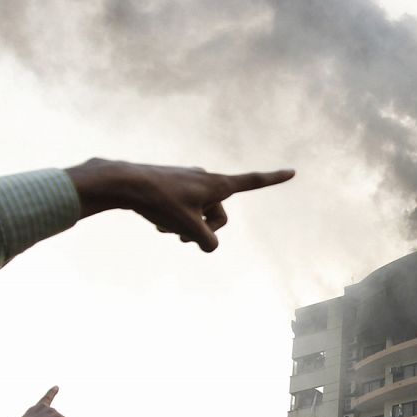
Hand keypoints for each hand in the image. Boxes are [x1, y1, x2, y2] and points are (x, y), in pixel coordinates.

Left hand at [66, 158, 294, 252]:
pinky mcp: (174, 183)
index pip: (252, 182)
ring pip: (199, 212)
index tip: (292, 171)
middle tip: (183, 238)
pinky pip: (184, 206)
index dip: (273, 179)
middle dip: (205, 229)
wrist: (124, 182)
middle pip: (219, 213)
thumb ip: (206, 240)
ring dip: (187, 225)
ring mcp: (189, 180)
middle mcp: (206, 178)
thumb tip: (209, 244)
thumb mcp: (187, 226)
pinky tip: (157, 222)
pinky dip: (176, 217)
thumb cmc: (159, 202)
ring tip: (164, 229)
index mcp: (216, 185)